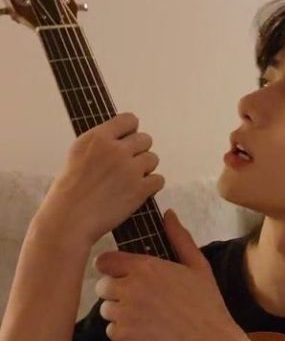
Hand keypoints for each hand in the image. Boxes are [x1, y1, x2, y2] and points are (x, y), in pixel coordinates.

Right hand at [35, 112, 164, 245]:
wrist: (69, 221)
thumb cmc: (69, 191)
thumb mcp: (77, 155)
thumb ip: (100, 143)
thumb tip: (122, 137)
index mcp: (98, 138)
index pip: (129, 119)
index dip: (130, 132)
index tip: (126, 143)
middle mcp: (116, 150)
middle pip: (146, 139)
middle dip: (138, 152)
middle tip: (126, 167)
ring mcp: (130, 169)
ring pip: (153, 159)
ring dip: (145, 169)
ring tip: (129, 181)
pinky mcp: (140, 189)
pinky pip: (159, 180)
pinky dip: (151, 186)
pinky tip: (138, 192)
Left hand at [93, 208, 243, 340]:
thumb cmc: (207, 303)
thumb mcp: (198, 266)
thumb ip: (180, 238)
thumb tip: (169, 213)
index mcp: (146, 267)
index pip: (104, 261)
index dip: (111, 267)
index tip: (123, 274)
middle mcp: (131, 287)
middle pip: (102, 286)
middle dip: (116, 291)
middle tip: (139, 299)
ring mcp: (125, 313)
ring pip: (105, 309)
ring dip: (120, 312)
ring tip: (146, 316)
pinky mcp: (124, 337)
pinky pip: (111, 330)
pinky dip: (124, 332)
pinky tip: (147, 331)